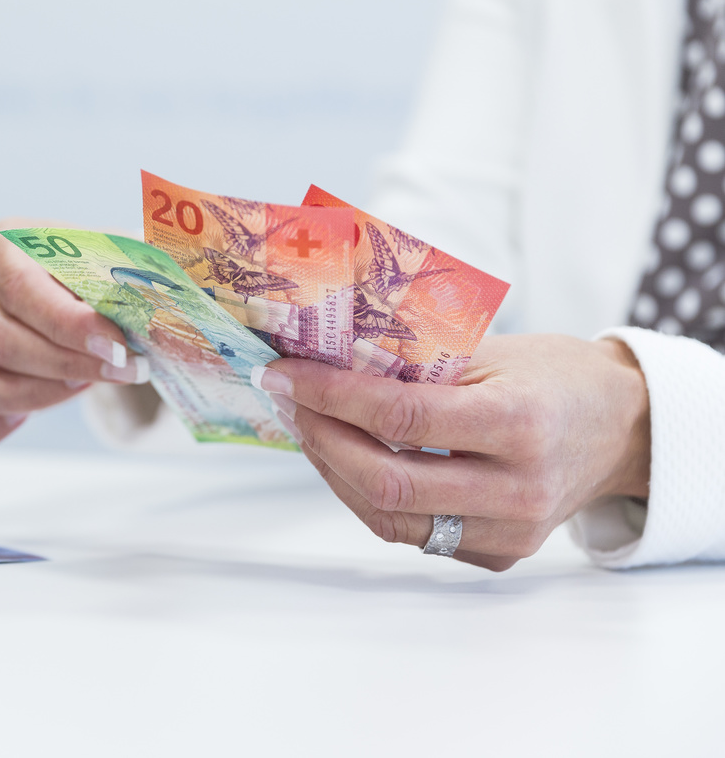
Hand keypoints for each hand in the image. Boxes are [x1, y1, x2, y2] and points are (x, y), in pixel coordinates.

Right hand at [0, 218, 149, 450]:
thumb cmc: (109, 273)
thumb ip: (142, 270)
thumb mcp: (126, 256)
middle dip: (68, 364)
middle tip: (124, 370)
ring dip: (40, 395)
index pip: (21, 288)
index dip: (68, 324)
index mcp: (1, 243)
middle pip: (2, 340)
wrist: (97, 292)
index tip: (118, 345)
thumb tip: (179, 295)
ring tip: (88, 383)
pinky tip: (20, 424)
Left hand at [252, 334, 650, 570]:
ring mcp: (509, 531)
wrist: (621, 429)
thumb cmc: (553, 378)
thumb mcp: (493, 352)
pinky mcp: (498, 554)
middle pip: (388, 480)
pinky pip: (412, 533)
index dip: (332, 396)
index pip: (403, 418)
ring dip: (334, 471)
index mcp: (519, 424)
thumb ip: (416, 364)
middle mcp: (517, 488)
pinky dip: (368, 496)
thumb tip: (324, 360)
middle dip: (321, 437)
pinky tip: (346, 459)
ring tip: (308, 427)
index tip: (286, 374)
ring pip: (390, 517)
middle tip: (289, 401)